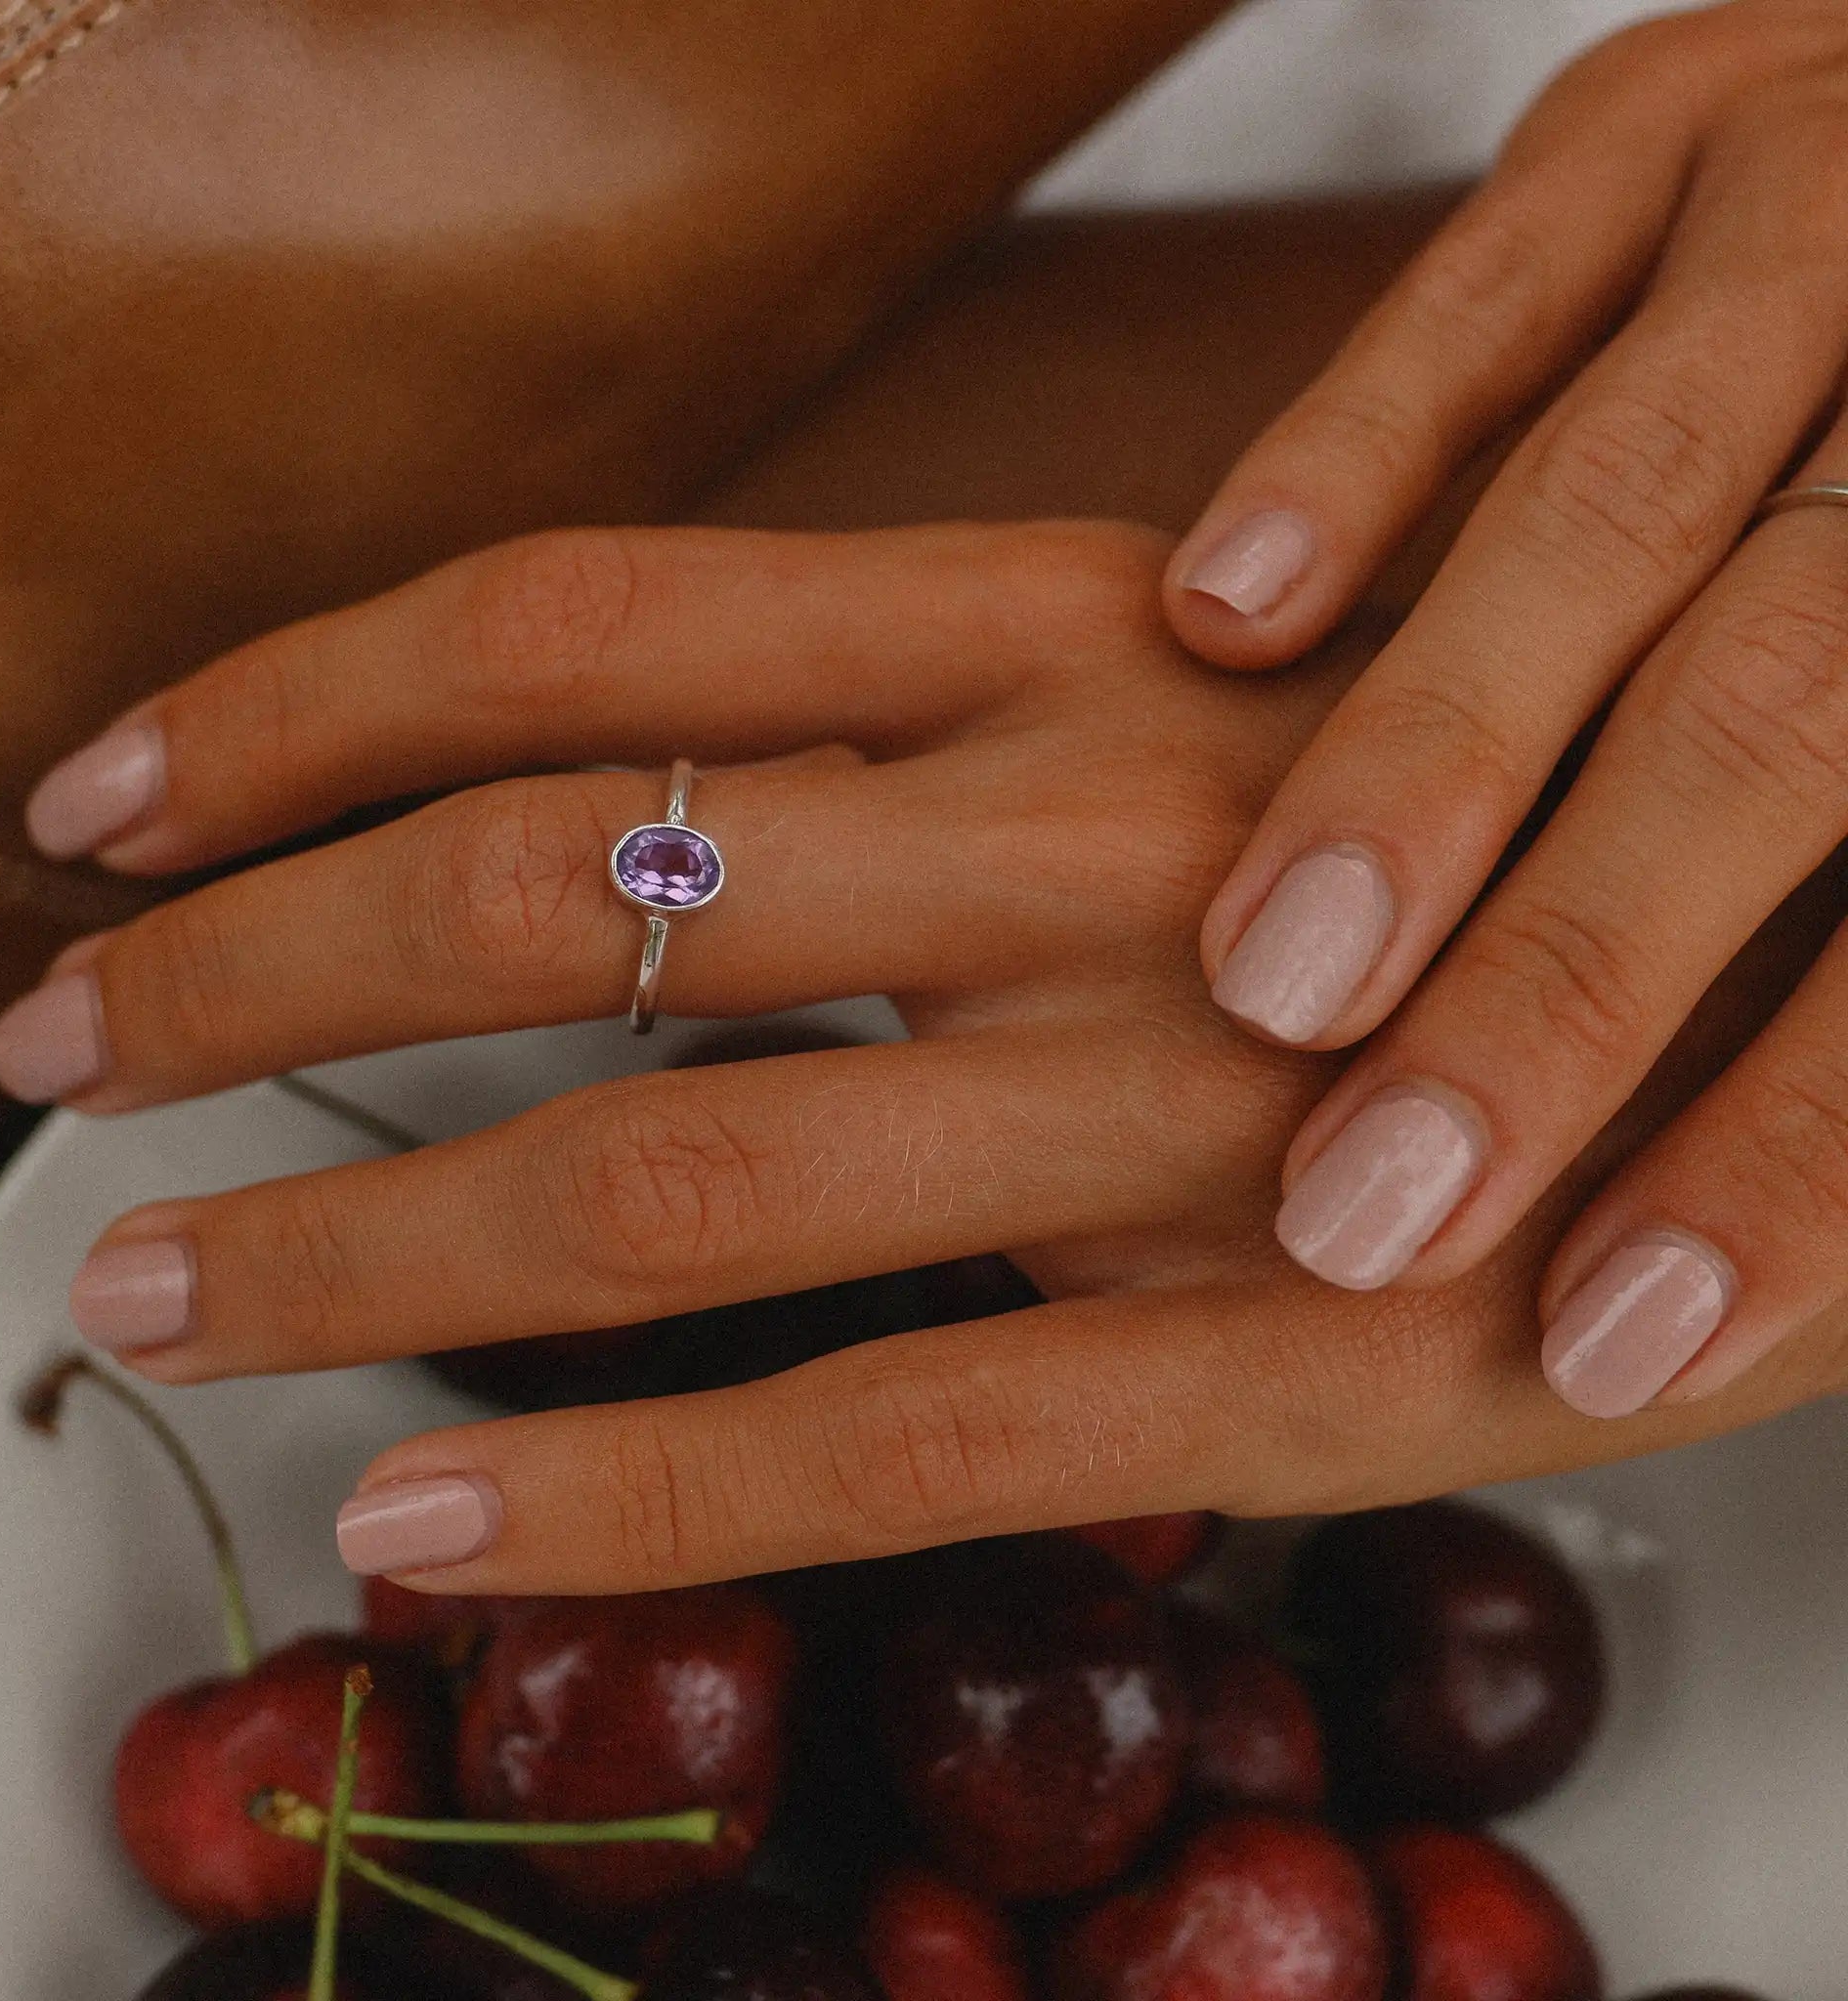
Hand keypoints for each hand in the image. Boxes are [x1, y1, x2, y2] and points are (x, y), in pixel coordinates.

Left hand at [0, 523, 1847, 1593]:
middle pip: (540, 877)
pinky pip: (877, 1423)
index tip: (115, 787)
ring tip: (151, 1290)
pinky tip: (428, 1519)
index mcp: (1076, 626)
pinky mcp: (1283, 1347)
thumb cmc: (1510, 791)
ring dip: (350, 1240)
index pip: (575, 623)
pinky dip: (619, 1475)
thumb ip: (971, 741)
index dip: (294, 697)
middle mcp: (1089, 822)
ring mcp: (1174, 1094)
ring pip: (655, 1160)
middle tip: (57, 1041)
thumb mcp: (1238, 673)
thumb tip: (697, 834)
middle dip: (238, 965)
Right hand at [1164, 0, 1847, 1417]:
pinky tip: (1216, 613)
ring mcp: (1831, 212)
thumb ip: (1847, 982)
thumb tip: (1780, 1279)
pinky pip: (1502, 278)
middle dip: (1567, 985)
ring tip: (1271, 974)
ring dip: (1430, 756)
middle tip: (1375, 1195)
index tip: (1611, 1337)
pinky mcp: (1667, 113)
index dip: (1795, 1153)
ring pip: (1629, 508)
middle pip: (1780, 717)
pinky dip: (1352, 449)